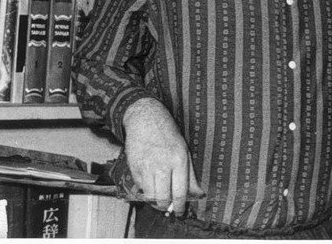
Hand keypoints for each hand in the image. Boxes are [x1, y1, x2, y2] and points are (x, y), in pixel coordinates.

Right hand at [123, 97, 204, 215]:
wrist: (146, 119)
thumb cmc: (168, 134)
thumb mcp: (185, 151)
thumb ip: (190, 174)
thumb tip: (198, 193)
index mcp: (179, 160)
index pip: (180, 192)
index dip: (180, 206)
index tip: (179, 212)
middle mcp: (162, 164)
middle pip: (162, 198)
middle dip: (165, 207)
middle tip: (168, 207)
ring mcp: (146, 166)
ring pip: (150, 195)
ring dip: (155, 201)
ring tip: (159, 198)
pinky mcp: (134, 167)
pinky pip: (140, 187)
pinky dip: (145, 190)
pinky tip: (150, 185)